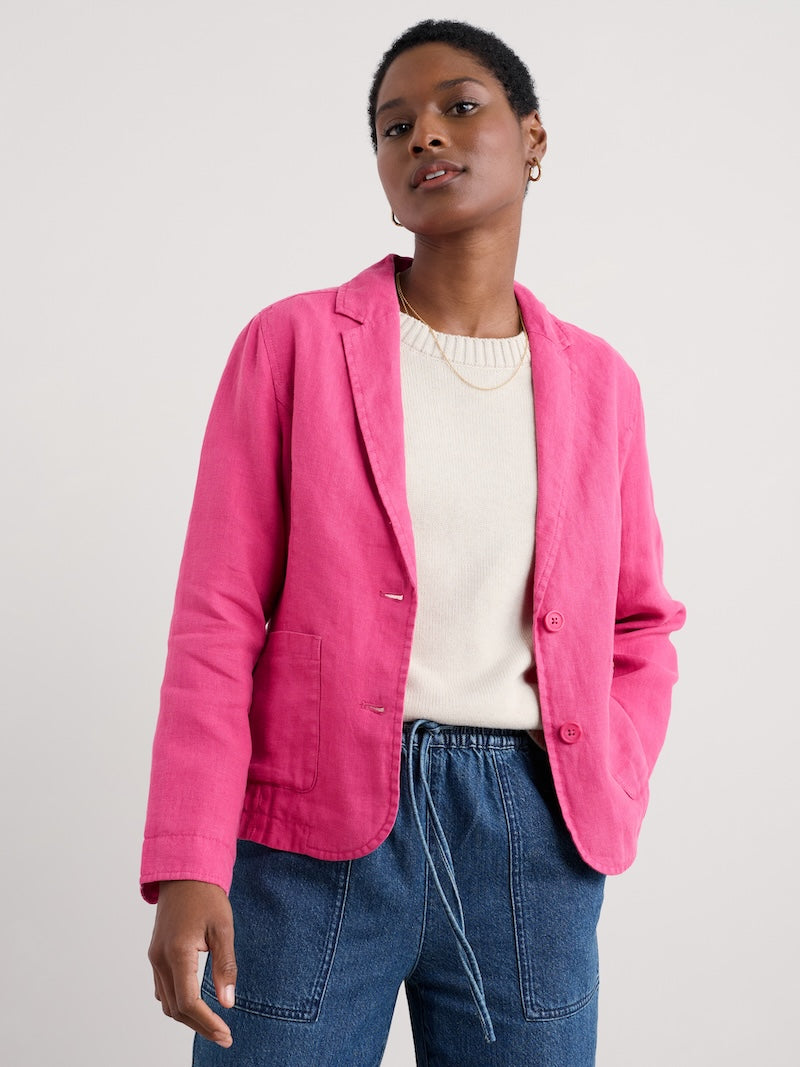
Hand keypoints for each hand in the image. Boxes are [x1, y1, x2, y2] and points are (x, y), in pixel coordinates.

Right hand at [148, 880, 236, 1047]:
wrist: (184, 873)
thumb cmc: (206, 897)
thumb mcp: (223, 929)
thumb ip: (225, 967)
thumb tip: (227, 1002)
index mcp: (177, 952)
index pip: (189, 1001)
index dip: (207, 1022)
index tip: (225, 1033)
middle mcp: (160, 959)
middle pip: (176, 1008)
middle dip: (200, 1026)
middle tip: (224, 1036)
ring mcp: (155, 957)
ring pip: (167, 1002)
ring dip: (188, 1018)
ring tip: (213, 1025)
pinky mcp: (156, 954)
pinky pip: (163, 988)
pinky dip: (178, 1002)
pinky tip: (196, 1004)